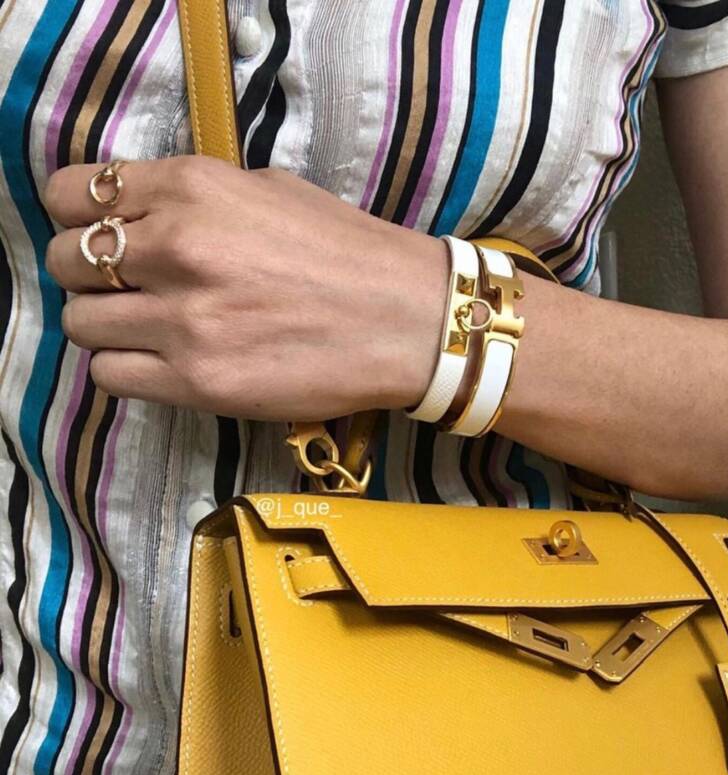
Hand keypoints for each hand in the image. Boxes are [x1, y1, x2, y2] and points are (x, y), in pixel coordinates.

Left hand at [43, 155, 446, 419]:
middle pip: (68, 262)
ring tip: (147, 330)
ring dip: (106, 327)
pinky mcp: (198, 382)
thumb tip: (143, 215)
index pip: (73, 195)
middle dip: (88, 275)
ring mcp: (185, 320)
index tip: (94, 232)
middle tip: (123, 287)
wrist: (407, 321)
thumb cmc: (347, 253)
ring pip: (81, 326)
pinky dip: (127, 370)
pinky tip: (163, 363)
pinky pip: (111, 377)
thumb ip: (194, 198)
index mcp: (194, 189)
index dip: (74, 216)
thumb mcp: (267, 190)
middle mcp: (179, 249)